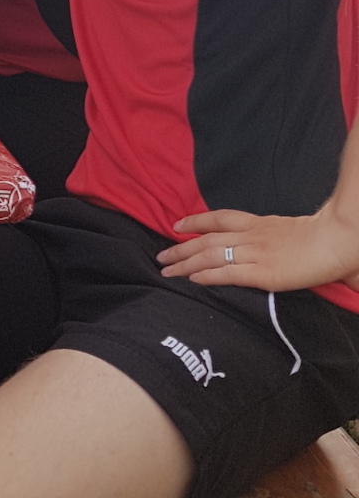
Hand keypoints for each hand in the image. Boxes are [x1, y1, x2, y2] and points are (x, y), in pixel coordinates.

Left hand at [157, 206, 358, 292]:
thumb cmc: (321, 236)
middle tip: (160, 255)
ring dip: (185, 263)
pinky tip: (191, 279)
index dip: (195, 221)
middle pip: (206, 239)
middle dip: (180, 247)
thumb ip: (272, 236)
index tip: (177, 225)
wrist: (336, 241)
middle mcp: (251, 236)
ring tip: (167, 270)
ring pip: (210, 255)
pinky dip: (206, 276)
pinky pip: (227, 274)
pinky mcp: (263, 273)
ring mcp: (255, 254)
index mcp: (259, 223)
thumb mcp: (289, 229)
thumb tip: (263, 246)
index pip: (219, 218)